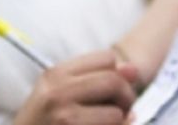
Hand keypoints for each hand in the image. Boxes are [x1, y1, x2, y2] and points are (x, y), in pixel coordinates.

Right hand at [13, 50, 135, 124]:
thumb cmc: (44, 121)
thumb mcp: (58, 93)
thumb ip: (94, 79)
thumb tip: (134, 70)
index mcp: (55, 74)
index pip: (107, 58)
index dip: (116, 74)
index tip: (110, 89)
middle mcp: (58, 91)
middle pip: (115, 81)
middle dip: (126, 97)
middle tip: (121, 110)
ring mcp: (66, 116)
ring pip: (118, 112)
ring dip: (120, 122)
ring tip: (106, 124)